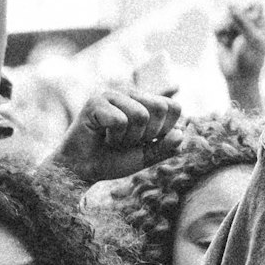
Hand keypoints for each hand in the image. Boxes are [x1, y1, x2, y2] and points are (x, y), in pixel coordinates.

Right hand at [59, 87, 182, 183]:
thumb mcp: (146, 155)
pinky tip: (102, 137)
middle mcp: (130, 93)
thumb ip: (166, 146)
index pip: (173, 107)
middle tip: (128, 141)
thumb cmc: (113, 159)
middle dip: (148, 134)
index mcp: (144, 101)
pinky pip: (120, 121)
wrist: (83, 170)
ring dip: (129, 138)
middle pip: (159, 108)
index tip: (147, 140)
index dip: (165, 130)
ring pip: (140, 115)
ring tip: (114, 140)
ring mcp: (111, 94)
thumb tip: (181, 133)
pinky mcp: (95, 101)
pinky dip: (114, 138)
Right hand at [215, 3, 264, 85]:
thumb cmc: (251, 59)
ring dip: (225, 25)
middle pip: (238, 9)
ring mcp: (234, 30)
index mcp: (259, 24)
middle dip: (234, 17)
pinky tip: (222, 41)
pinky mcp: (222, 36)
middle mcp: (246, 25)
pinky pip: (217, 26)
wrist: (238, 77)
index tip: (244, 12)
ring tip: (228, 37)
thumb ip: (243, 21)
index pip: (255, 5)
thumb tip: (230, 4)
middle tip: (234, 27)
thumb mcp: (252, 38)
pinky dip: (219, 32)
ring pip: (226, 16)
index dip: (248, 6)